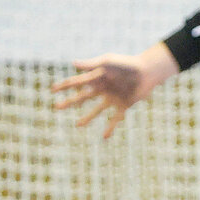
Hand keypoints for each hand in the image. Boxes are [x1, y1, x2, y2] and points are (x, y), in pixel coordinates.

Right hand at [50, 42, 178, 137]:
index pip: (77, 82)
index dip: (64, 85)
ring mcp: (113, 98)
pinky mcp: (124, 105)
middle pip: (83, 97)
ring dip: (88, 117)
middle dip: (69, 102)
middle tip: (56, 107)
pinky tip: (104, 137)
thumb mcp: (108, 62)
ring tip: (78, 125)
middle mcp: (103, 89)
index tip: (52, 90)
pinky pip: (115, 118)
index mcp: (97, 78)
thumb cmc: (127, 64)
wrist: (147, 71)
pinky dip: (110, 128)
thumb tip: (73, 63)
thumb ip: (92, 64)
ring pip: (97, 110)